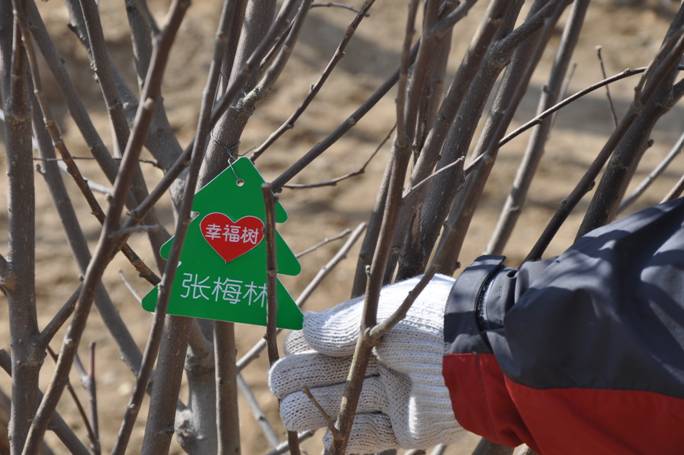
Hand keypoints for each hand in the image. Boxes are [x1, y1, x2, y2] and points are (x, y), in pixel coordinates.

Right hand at [268, 274, 463, 451]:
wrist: (478, 356)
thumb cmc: (426, 324)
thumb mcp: (378, 318)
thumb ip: (339, 327)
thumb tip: (301, 326)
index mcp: (376, 331)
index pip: (331, 339)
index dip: (307, 344)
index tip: (290, 348)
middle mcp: (382, 363)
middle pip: (333, 373)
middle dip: (303, 378)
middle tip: (279, 383)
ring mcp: (393, 395)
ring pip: (346, 404)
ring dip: (316, 409)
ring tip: (290, 413)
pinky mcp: (406, 427)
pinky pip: (371, 435)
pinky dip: (347, 439)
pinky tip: (324, 441)